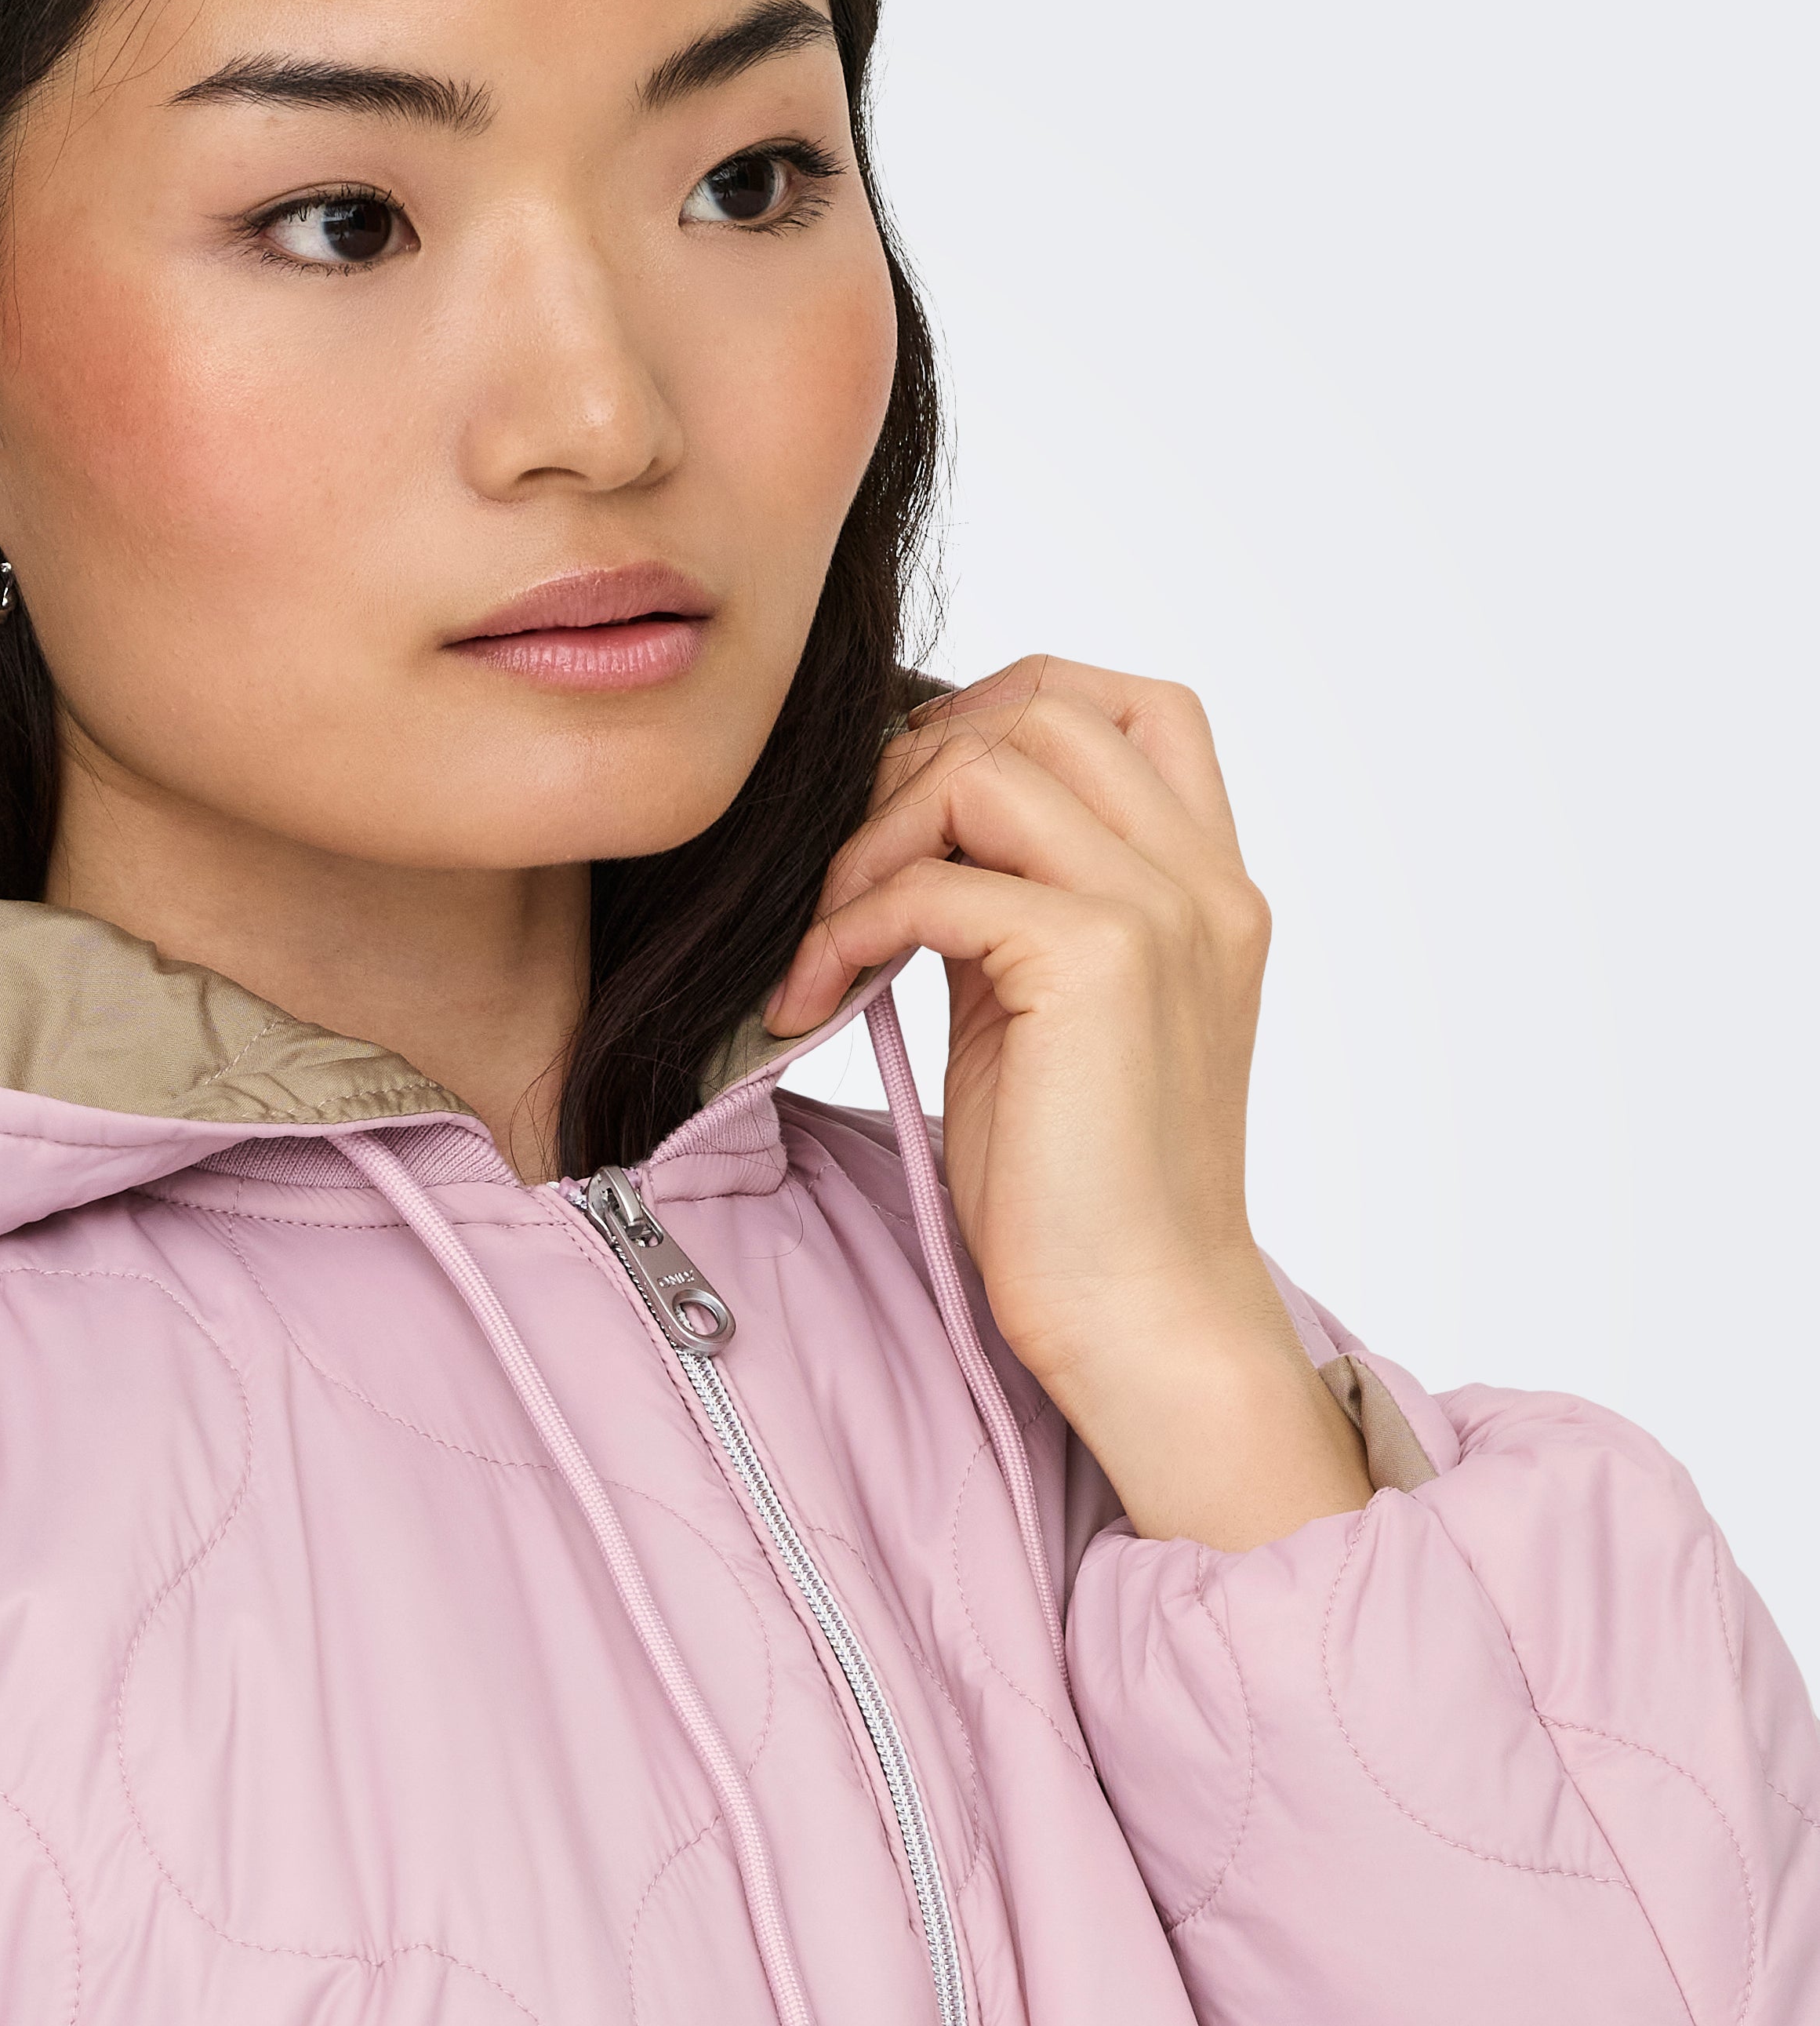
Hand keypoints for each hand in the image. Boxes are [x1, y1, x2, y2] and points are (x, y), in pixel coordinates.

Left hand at [765, 654, 1368, 1550]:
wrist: (1144, 1322)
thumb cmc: (1081, 1197)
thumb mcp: (1049, 1015)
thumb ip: (1014, 908)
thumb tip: (905, 826)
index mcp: (1210, 886)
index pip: (1125, 703)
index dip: (999, 716)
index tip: (908, 815)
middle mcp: (1203, 880)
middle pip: (1041, 704)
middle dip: (909, 769)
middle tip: (845, 881)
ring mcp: (1161, 912)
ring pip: (982, 764)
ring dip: (869, 839)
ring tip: (826, 940)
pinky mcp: (1096, 961)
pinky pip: (932, 879)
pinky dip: (845, 924)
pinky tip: (815, 997)